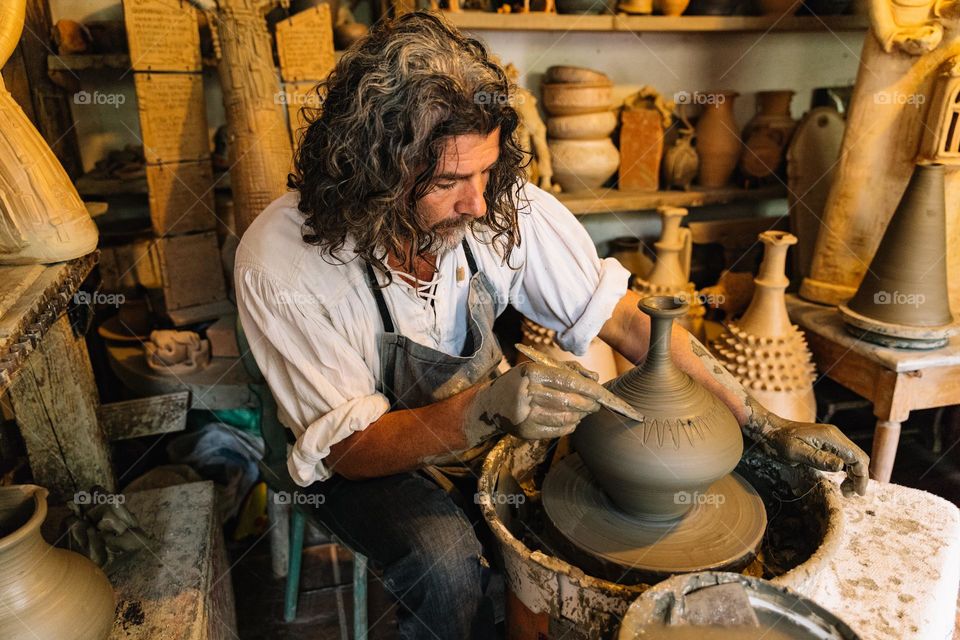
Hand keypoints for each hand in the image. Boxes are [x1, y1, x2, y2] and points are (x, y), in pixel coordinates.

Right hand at [465, 361, 602, 441]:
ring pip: (565, 417)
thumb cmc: (522, 382)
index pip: (568, 380)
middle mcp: (528, 392)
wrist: (493, 404)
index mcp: (532, 372)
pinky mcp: (527, 430)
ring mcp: (527, 414)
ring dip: (580, 416)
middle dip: (588, 404)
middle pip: (569, 401)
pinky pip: (558, 430)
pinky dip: (570, 426)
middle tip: (596, 405)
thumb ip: (569, 370)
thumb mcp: (540, 368)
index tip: (602, 393)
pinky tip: (572, 420)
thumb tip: (595, 379)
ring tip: (584, 412)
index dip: (588, 388)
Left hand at [756, 410, 868, 496]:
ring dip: (853, 474)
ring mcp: (831, 438)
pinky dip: (846, 469)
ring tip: (844, 490)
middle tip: (848, 493)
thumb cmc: (779, 441)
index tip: (858, 493)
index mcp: (830, 437)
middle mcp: (834, 435)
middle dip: (859, 477)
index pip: (857, 457)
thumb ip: (818, 458)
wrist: (769, 430)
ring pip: (853, 457)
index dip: (861, 476)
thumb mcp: (795, 452)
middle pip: (858, 457)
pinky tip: (840, 479)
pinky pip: (844, 456)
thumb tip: (840, 466)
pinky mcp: (826, 442)